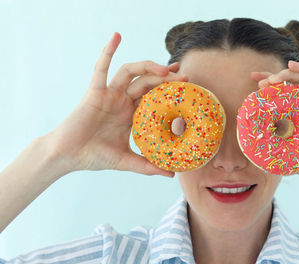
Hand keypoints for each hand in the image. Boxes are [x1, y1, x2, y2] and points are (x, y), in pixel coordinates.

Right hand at [47, 32, 186, 177]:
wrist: (69, 156)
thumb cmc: (94, 156)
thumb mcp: (126, 161)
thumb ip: (147, 166)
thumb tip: (171, 174)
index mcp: (131, 113)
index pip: (155, 95)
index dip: (170, 89)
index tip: (188, 85)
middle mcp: (122, 100)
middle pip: (148, 81)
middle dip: (166, 77)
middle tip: (184, 77)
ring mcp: (109, 94)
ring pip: (131, 72)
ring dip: (148, 66)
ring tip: (165, 69)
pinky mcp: (95, 92)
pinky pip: (101, 69)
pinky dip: (108, 52)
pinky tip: (116, 37)